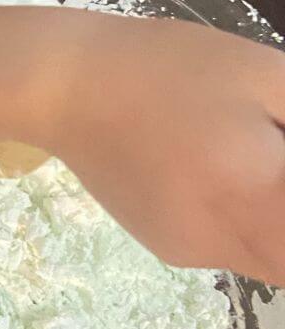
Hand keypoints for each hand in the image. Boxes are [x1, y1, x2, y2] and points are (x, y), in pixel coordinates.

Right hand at [45, 16, 284, 284]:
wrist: (65, 88)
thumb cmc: (167, 68)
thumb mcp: (265, 76)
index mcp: (255, 194)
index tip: (283, 152)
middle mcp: (223, 241)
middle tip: (270, 154)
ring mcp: (189, 249)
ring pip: (270, 260)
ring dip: (279, 223)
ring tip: (247, 159)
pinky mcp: (163, 245)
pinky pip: (229, 249)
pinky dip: (245, 222)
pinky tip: (213, 171)